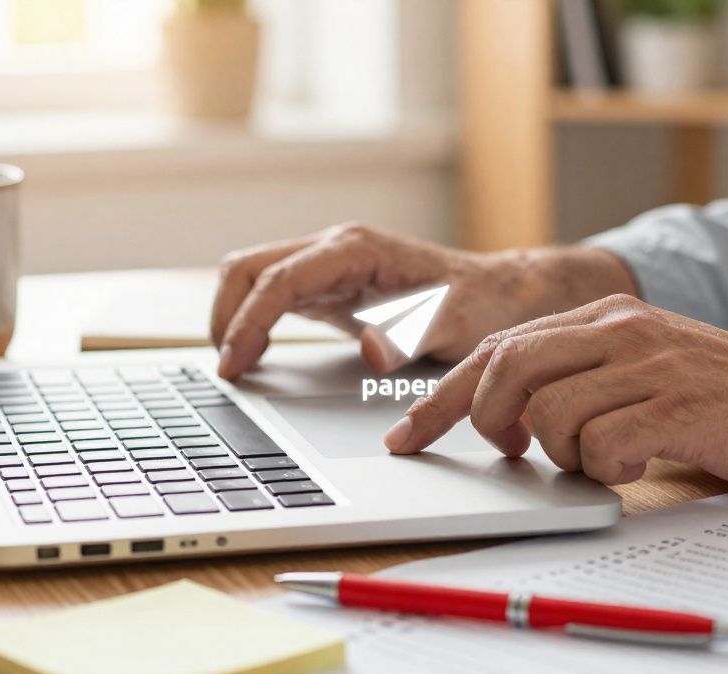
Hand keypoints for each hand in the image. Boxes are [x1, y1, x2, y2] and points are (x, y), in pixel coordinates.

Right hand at [210, 223, 634, 378]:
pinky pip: (272, 295)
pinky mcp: (329, 287)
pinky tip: (253, 356)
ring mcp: (328, 265)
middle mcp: (334, 249)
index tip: (233, 362)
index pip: (278, 278)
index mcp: (356, 250)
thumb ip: (413, 333)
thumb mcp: (456, 323)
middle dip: (225, 314)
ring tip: (233, 366)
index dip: (247, 321)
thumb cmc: (482, 305)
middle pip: (248, 267)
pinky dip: (251, 321)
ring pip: (252, 277)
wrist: (502, 295)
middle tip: (226, 369)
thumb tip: (370, 347)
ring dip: (232, 316)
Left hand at [385, 294, 727, 492]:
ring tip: (606, 458)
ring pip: (548, 414)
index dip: (440, 398)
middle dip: (486, 422)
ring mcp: (650, 364)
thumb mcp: (642, 370)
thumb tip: (504, 418)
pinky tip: (641, 463)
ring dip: (562, 454)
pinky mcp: (680, 405)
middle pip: (504, 368)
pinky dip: (609, 469)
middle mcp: (621, 330)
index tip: (405, 437)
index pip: (496, 348)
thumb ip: (577, 379)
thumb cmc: (726, 400)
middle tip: (515, 453)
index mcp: (604, 317)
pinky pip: (603, 446)